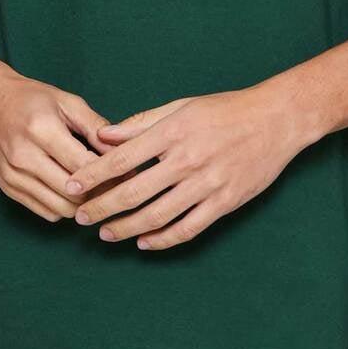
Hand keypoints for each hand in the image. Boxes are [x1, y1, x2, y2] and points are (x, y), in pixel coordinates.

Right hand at [0, 59, 121, 222]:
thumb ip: (95, 126)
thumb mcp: (67, 102)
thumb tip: (121, 151)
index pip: (84, 165)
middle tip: (116, 184)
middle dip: (100, 192)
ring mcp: (13, 175)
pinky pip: (45, 211)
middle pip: (74, 192)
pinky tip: (72, 192)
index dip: (110, 173)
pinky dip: (64, 207)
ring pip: (61, 207)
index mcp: (42, 129)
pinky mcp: (8, 188)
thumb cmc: (30, 99)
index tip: (128, 171)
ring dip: (83, 204)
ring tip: (96, 189)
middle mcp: (24, 156)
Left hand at [62, 86, 311, 250]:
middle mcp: (186, 159)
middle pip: (133, 192)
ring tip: (106, 233)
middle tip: (79, 217)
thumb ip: (141, 123)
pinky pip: (187, 228)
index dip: (93, 176)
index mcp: (173, 131)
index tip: (72, 187)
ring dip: (125, 228)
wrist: (275, 120)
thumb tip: (104, 136)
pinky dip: (162, 240)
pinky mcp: (224, 203)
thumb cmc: (225, 109)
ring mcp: (206, 184)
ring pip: (156, 216)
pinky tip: (144, 242)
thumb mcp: (182, 106)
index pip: (122, 158)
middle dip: (101, 207)